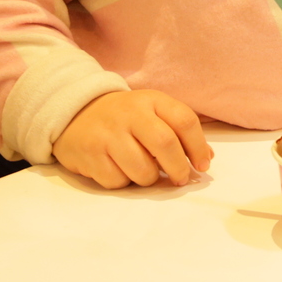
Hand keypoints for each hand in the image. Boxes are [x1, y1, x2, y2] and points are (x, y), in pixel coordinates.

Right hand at [52, 90, 212, 189]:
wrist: (74, 111)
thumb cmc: (124, 117)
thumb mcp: (152, 112)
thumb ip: (179, 132)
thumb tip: (206, 159)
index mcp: (151, 100)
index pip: (184, 120)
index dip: (199, 147)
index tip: (202, 165)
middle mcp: (130, 114)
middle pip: (165, 144)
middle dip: (178, 168)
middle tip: (180, 178)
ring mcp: (108, 134)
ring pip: (142, 170)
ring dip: (149, 179)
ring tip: (144, 171)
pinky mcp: (89, 154)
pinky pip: (117, 181)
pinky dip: (123, 182)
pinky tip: (118, 168)